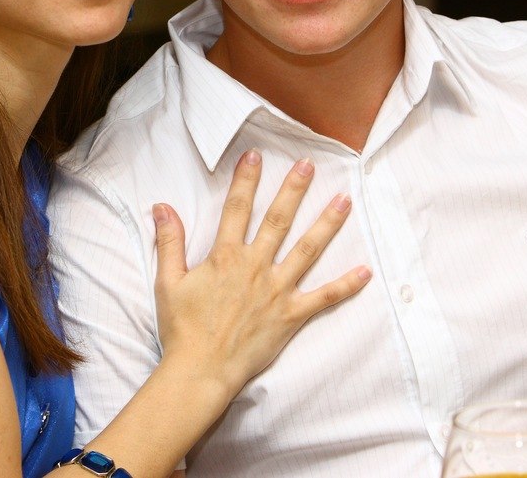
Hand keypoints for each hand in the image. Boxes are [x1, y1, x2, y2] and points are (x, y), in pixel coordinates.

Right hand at [151, 150, 369, 396]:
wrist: (200, 370)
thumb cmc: (182, 328)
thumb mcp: (168, 282)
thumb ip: (169, 242)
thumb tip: (161, 206)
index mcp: (225, 257)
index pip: (236, 209)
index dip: (245, 180)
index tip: (256, 155)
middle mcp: (255, 267)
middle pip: (278, 220)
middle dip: (294, 190)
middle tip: (309, 165)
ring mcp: (276, 291)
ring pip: (307, 250)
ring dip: (326, 224)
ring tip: (344, 201)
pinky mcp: (291, 316)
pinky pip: (323, 298)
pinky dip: (345, 285)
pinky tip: (365, 272)